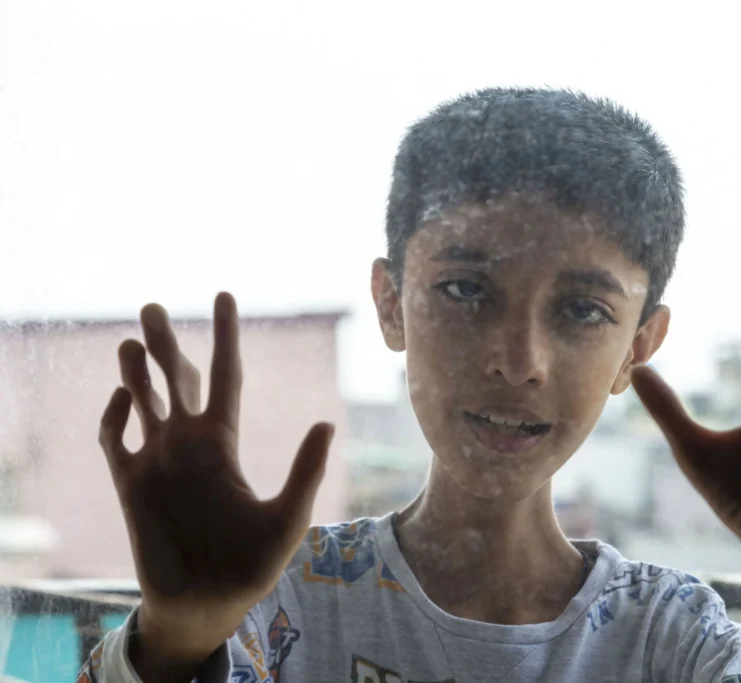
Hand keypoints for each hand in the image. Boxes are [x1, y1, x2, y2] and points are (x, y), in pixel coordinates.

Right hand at [99, 293, 333, 670]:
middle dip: (163, 344)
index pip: (223, 374)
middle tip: (151, 306)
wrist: (208, 603)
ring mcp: (156, 461)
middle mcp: (188, 443)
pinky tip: (123, 398)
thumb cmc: (252, 563)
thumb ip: (305, 471)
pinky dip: (113, 417)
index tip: (224, 295)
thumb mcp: (289, 515)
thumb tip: (327, 422)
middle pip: (173, 379)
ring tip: (130, 341)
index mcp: (223, 441)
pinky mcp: (130, 485)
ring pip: (140, 401)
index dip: (224, 336)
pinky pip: (114, 441)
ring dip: (134, 372)